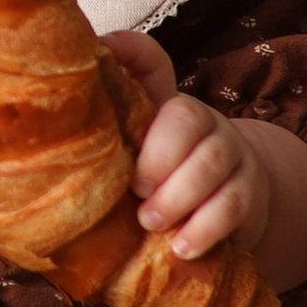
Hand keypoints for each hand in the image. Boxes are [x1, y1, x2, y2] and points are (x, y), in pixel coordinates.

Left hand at [98, 32, 306, 293]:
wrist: (221, 211)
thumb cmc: (162, 181)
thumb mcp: (131, 155)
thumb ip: (103, 129)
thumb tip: (56, 90)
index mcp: (165, 104)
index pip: (150, 61)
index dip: (131, 58)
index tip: (114, 107)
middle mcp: (203, 120)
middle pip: (187, 121)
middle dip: (158, 161)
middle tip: (135, 194)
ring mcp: (232, 154)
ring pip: (213, 163)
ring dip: (178, 197)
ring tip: (151, 224)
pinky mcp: (251, 193)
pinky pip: (233, 205)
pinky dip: (205, 228)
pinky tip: (182, 247)